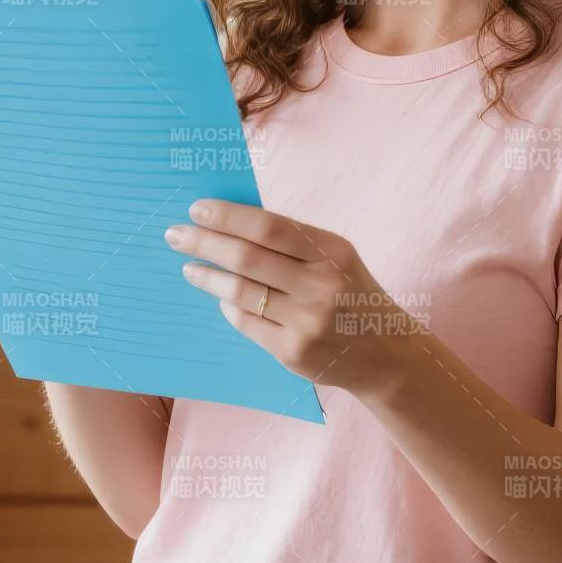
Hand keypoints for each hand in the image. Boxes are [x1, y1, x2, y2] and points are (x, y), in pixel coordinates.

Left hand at [163, 200, 417, 396]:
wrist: (385, 354)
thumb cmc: (350, 294)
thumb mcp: (336, 259)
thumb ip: (293, 243)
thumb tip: (230, 222)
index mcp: (332, 252)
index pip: (270, 226)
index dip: (229, 216)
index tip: (197, 208)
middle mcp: (321, 285)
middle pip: (248, 258)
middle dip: (205, 243)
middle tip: (176, 234)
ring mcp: (306, 321)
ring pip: (240, 292)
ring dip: (207, 276)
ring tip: (189, 267)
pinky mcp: (292, 352)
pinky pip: (246, 323)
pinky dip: (228, 306)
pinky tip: (219, 298)